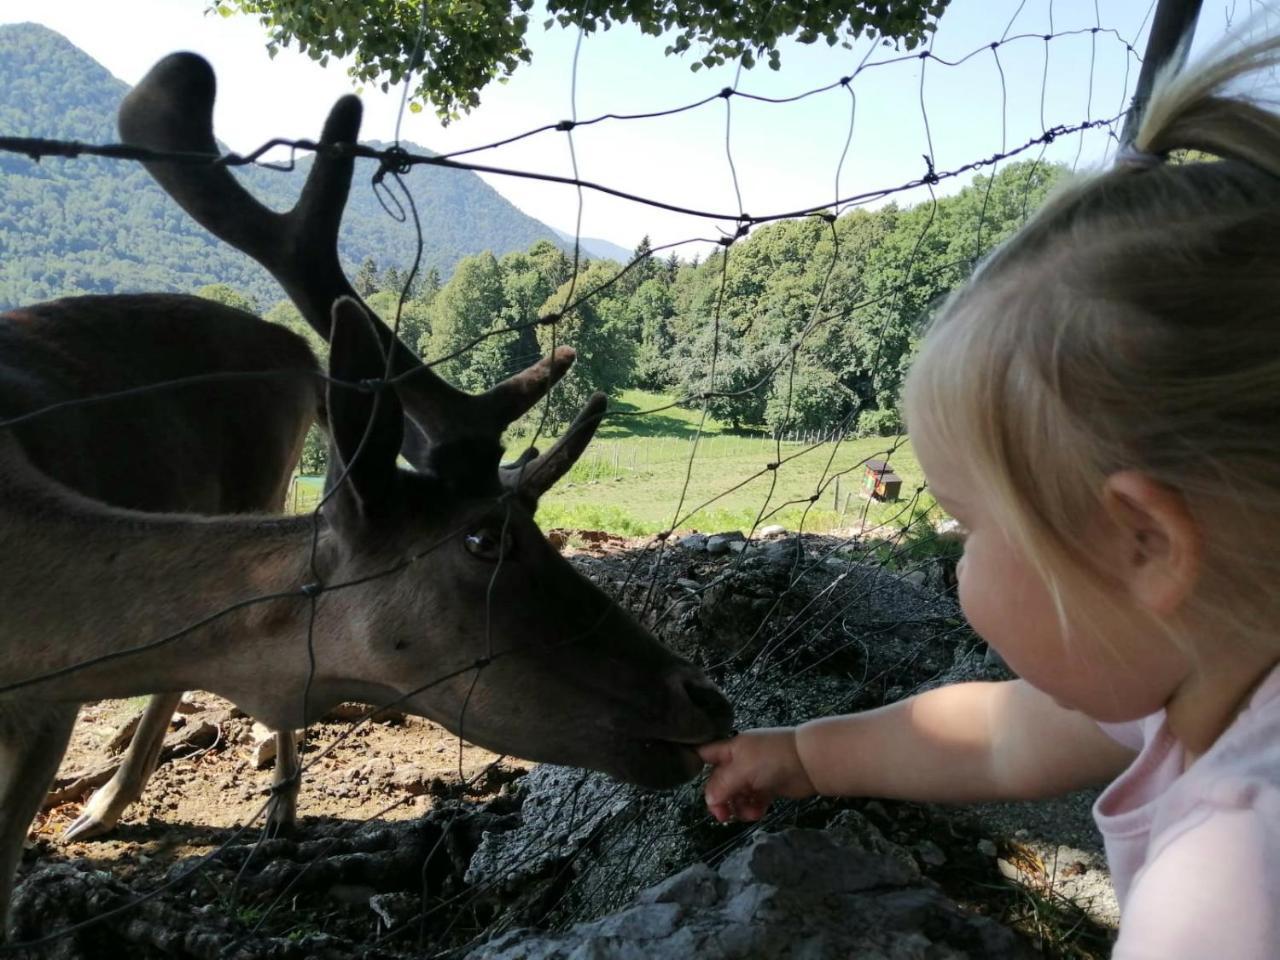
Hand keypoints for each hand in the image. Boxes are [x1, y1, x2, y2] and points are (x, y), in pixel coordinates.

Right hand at [697, 727, 816, 822]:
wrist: (810, 763)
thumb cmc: (773, 759)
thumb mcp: (742, 769)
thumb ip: (722, 785)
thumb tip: (709, 801)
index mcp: (730, 749)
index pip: (704, 754)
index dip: (694, 764)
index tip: (689, 783)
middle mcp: (739, 761)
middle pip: (718, 782)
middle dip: (720, 799)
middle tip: (723, 816)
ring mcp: (754, 775)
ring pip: (735, 795)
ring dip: (738, 807)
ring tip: (749, 813)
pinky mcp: (768, 787)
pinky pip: (752, 801)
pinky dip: (753, 809)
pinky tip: (759, 812)